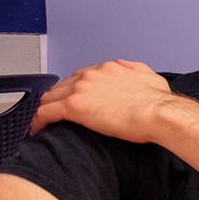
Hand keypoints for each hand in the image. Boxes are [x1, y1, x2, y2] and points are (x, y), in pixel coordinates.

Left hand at [32, 60, 176, 143]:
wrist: (159, 113)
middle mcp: (91, 75)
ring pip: (50, 97)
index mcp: (108, 69)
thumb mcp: (151, 77)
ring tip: (45, 122)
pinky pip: (45, 113)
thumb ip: (135, 70)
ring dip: (46, 108)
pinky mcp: (74, 107)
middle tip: (58, 113)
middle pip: (62, 85)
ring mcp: (81, 90)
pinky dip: (39, 121)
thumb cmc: (159, 101)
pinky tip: (38, 130)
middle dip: (58, 98)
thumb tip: (128, 69)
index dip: (76, 89)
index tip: (75, 99)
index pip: (82, 76)